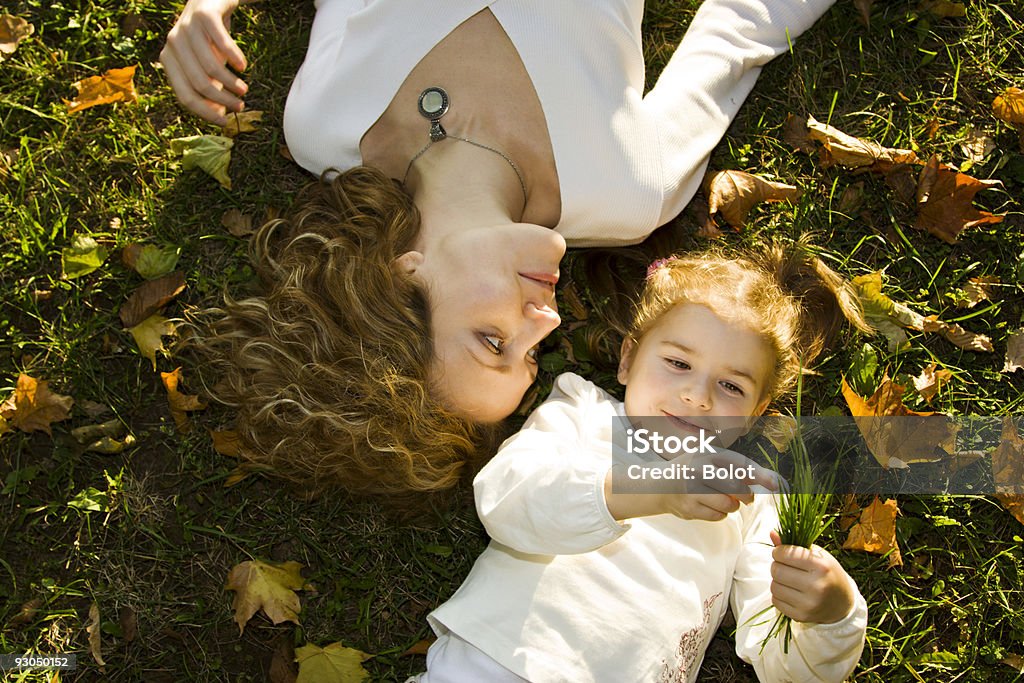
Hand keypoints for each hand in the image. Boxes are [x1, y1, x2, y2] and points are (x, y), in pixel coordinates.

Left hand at [160, 0, 247, 124]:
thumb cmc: (209, 35)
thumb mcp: (205, 62)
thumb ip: (209, 85)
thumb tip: (219, 115)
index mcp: (169, 59)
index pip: (184, 95)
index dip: (205, 112)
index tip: (225, 122)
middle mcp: (173, 43)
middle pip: (199, 84)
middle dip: (223, 100)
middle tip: (241, 106)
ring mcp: (186, 27)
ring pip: (211, 67)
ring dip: (231, 83)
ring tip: (244, 89)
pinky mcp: (204, 15)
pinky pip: (222, 44)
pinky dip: (235, 58)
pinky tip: (243, 65)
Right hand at [659, 450, 778, 521]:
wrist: (660, 485)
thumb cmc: (695, 470)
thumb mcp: (713, 460)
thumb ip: (741, 468)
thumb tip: (776, 482)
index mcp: (706, 454)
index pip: (739, 464)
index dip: (760, 474)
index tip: (777, 484)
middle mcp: (697, 470)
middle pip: (736, 487)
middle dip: (747, 496)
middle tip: (747, 498)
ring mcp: (691, 491)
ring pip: (728, 505)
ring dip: (732, 506)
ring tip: (724, 499)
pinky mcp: (688, 509)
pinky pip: (717, 516)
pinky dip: (720, 514)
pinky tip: (711, 505)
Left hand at [769, 531, 856, 623]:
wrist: (841, 603)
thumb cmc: (827, 574)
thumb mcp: (817, 555)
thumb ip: (793, 545)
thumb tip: (772, 533)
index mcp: (821, 566)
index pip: (785, 554)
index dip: (779, 551)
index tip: (783, 553)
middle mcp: (816, 586)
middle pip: (776, 570)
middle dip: (777, 565)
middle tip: (786, 566)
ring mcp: (809, 604)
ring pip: (774, 586)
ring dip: (777, 581)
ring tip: (790, 580)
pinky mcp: (801, 616)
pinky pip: (775, 600)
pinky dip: (779, 595)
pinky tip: (792, 592)